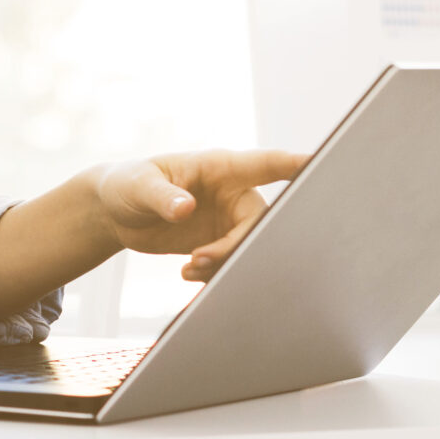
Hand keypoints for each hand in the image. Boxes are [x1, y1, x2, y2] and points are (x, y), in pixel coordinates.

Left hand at [91, 149, 307, 278]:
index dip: (297, 164)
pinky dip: (215, 275)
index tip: (324, 162)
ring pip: (251, 247)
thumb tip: (185, 208)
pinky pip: (234, 263)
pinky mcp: (221, 244)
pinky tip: (186, 276)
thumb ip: (162, 195)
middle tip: (201, 258)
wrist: (115, 213)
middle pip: (263, 221)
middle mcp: (233, 194)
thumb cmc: (127, 184)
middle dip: (239, 245)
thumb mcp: (139, 185)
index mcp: (221, 168)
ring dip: (225, 264)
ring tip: (188, 270)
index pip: (267, 164)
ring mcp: (229, 220)